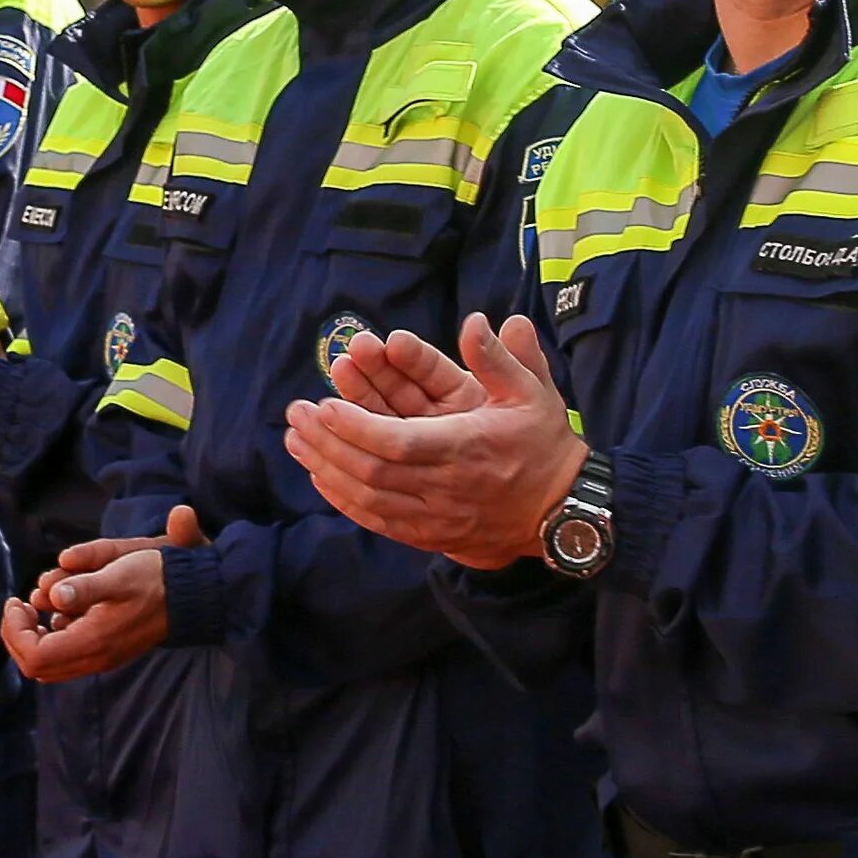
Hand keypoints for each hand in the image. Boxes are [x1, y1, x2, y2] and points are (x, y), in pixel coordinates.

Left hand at [0, 505, 205, 681]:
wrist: (193, 598)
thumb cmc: (157, 580)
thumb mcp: (120, 573)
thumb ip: (85, 586)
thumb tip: (53, 596)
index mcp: (93, 641)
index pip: (34, 656)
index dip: (15, 631)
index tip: (16, 602)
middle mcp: (95, 658)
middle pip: (36, 667)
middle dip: (19, 636)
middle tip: (19, 606)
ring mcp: (101, 659)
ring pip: (50, 666)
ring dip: (34, 637)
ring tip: (35, 605)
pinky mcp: (107, 652)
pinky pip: (67, 657)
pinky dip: (52, 636)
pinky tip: (60, 609)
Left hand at [284, 314, 584, 569]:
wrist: (560, 512)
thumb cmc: (544, 445)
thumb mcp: (532, 393)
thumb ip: (501, 357)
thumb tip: (477, 322)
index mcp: (465, 447)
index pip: (397, 441)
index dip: (355, 426)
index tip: (325, 404)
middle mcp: (444, 486)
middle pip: (370, 470)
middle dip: (327, 442)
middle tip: (296, 414)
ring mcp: (434, 516)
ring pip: (366, 498)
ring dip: (326, 469)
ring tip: (296, 440)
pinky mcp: (429, 535)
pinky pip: (376, 521)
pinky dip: (344, 500)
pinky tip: (320, 477)